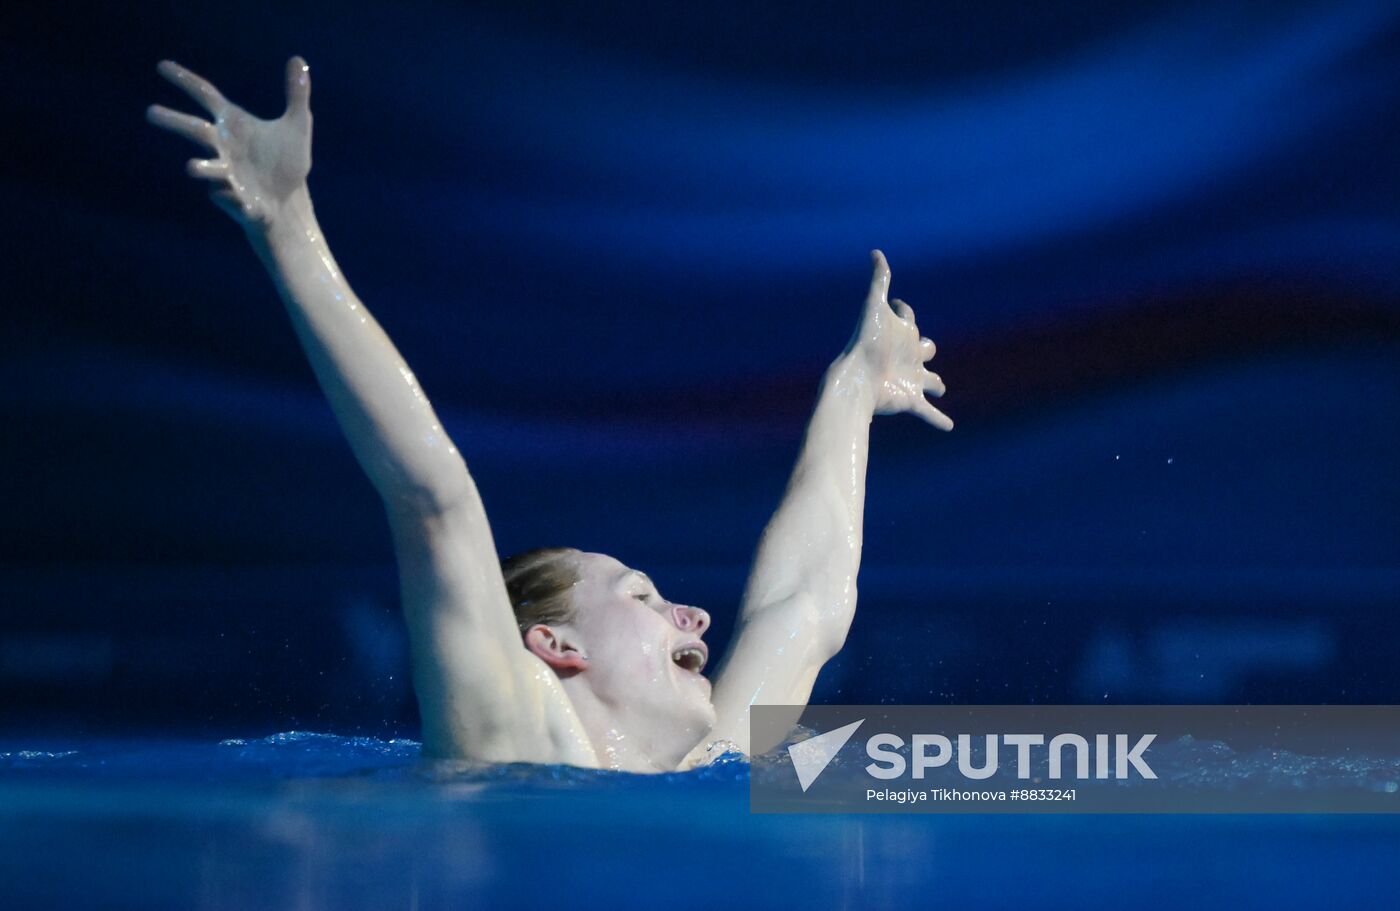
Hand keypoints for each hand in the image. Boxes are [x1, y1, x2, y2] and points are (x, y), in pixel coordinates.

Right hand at [147, 57, 312, 227]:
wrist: (289, 200)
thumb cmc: (286, 162)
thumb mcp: (298, 125)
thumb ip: (297, 95)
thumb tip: (299, 60)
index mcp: (234, 124)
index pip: (206, 95)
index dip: (185, 80)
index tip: (162, 66)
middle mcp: (224, 146)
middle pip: (195, 130)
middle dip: (174, 121)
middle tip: (150, 112)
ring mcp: (227, 173)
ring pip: (208, 168)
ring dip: (201, 168)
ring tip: (190, 167)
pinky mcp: (237, 199)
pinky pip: (229, 197)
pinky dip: (232, 199)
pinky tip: (243, 203)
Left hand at [843, 250, 951, 429]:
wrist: (858, 378)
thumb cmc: (865, 341)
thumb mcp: (874, 306)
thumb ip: (879, 280)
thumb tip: (876, 252)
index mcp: (900, 333)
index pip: (907, 317)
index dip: (904, 310)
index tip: (898, 304)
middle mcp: (906, 355)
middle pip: (923, 349)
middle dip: (926, 348)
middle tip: (927, 348)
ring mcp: (909, 378)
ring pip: (929, 380)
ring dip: (935, 385)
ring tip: (939, 389)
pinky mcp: (910, 399)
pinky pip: (927, 412)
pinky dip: (938, 419)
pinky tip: (948, 427)